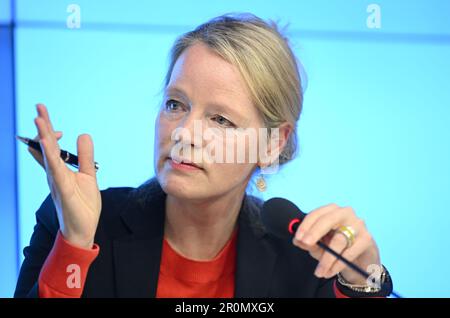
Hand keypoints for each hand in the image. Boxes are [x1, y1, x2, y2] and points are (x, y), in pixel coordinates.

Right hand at [32, 103, 100, 248]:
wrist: (83, 229)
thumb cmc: (83, 205)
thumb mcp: (88, 175)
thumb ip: (85, 156)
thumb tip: (83, 135)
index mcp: (61, 170)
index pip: (52, 146)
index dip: (48, 131)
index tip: (49, 121)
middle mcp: (55, 174)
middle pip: (47, 146)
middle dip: (43, 126)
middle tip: (39, 107)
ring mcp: (57, 181)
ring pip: (48, 155)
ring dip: (43, 136)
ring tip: (38, 118)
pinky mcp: (63, 189)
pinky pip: (55, 170)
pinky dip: (50, 156)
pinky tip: (46, 142)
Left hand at [292, 204, 380, 284]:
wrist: (360, 259)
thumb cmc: (337, 247)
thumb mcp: (320, 245)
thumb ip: (309, 243)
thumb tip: (298, 241)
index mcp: (332, 211)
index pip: (317, 214)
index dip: (306, 225)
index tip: (298, 238)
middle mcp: (345, 213)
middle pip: (328, 220)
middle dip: (315, 233)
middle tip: (306, 245)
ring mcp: (358, 224)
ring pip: (339, 240)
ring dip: (327, 258)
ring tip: (319, 272)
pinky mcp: (367, 238)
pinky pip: (350, 252)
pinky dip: (338, 264)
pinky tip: (330, 272)